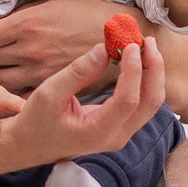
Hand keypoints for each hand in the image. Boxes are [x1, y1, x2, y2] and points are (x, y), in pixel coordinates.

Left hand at [0, 0, 124, 95]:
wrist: (122, 38)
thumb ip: (23, 13)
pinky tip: (2, 86)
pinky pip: (16, 92)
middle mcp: (28, 50)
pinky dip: (5, 91)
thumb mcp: (51, 1)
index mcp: (26, 24)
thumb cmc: (87, 13)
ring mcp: (38, 71)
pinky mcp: (49, 86)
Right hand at [14, 30, 165, 164]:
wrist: (33, 145)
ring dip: (153, 74)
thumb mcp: (49, 93)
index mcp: (97, 132)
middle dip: (154, 69)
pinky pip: (142, 104)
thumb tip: (103, 49)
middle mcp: (116, 137)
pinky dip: (145, 81)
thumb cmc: (37, 120)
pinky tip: (138, 61)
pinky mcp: (121, 127)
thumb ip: (78, 72)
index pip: (127, 100)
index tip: (130, 45)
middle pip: (150, 102)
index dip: (133, 70)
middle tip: (147, 41)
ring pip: (151, 103)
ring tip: (146, 47)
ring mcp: (122, 134)